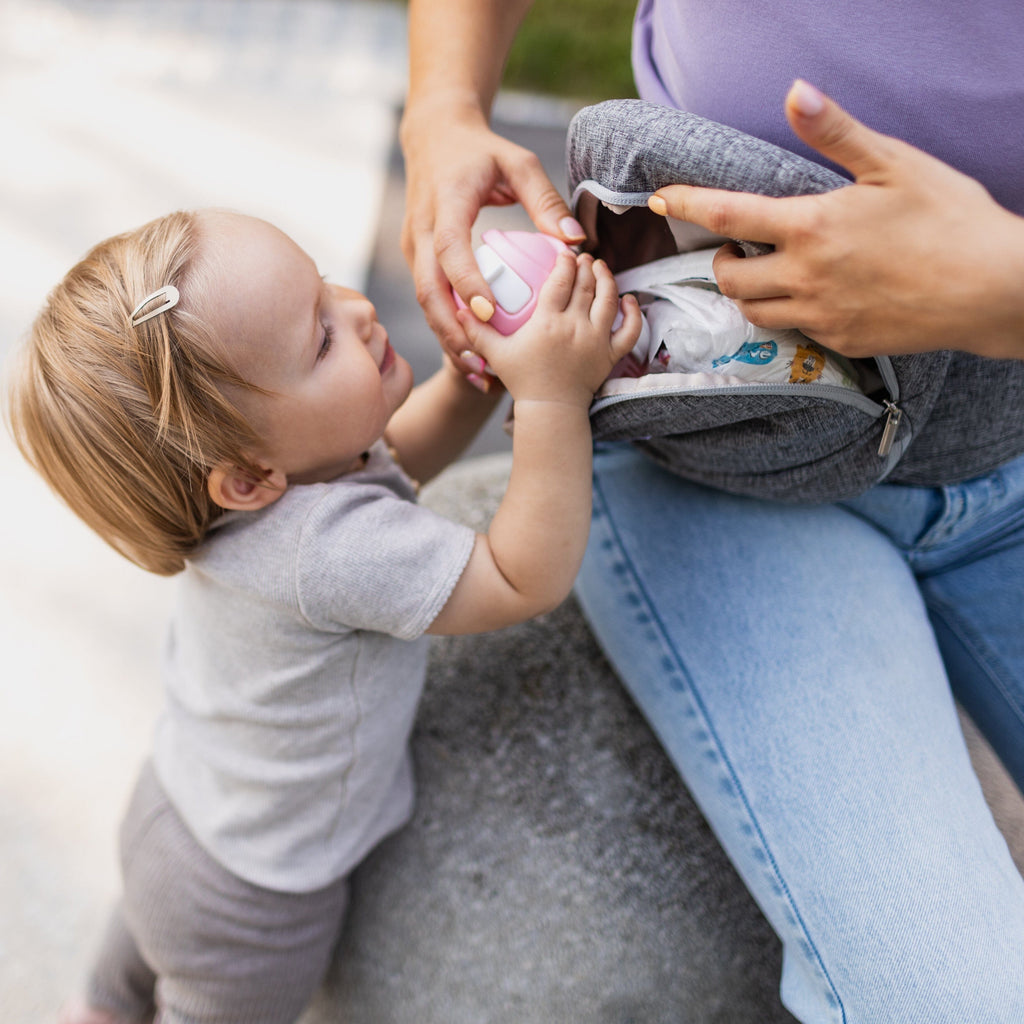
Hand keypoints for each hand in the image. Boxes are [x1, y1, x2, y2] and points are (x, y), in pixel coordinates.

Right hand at [400, 100, 585, 369]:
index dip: (467, 284)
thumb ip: (546, 201)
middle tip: (481, 362)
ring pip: (426, 303)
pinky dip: (449, 329)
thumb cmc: (481, 151)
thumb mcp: (518, 163)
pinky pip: (431, 300)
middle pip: (429, 290)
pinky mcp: (417, 260)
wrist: (432, 137)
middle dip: (452, 331)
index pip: (450, 250)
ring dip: (448, 338)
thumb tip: (575, 244)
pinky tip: (471, 354)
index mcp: (444, 205)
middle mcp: (421, 232)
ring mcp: (414, 248)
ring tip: (477, 370)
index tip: (489, 314)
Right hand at [457, 251, 641, 406]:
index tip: (564, 253)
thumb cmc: (523, 381)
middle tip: (584, 256)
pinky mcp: (610, 355)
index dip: (564, 261)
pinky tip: (629, 299)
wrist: (550, 411)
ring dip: (607, 279)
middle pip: (586, 284)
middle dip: (586, 265)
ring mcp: (597, 340)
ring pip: (610, 299)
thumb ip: (477, 330)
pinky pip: (630, 329)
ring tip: (602, 268)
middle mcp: (576, 327)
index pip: (561, 280)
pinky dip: (633, 312)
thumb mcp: (496, 354)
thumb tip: (459, 308)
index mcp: (548, 322)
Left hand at [648, 80, 1023, 360]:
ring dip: (748, 291)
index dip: (684, 204)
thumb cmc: (948, 218)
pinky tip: (812, 294)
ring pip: (753, 311)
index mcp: (811, 226)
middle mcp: (804, 276)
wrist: (992, 288)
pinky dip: (787, 312)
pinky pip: (792, 330)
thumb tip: (795, 92)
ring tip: (770, 270)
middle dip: (722, 260)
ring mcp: (819, 314)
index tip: (658, 200)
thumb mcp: (893, 164)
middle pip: (728, 277)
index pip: (725, 214)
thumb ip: (836, 133)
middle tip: (741, 244)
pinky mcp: (838, 340)